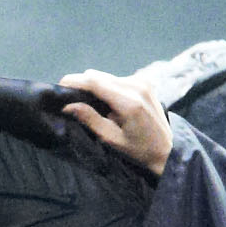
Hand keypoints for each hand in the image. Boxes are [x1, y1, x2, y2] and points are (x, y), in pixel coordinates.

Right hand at [54, 70, 173, 176]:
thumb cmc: (138, 150)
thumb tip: (67, 106)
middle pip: (98, 76)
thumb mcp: (111, 139)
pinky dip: (106, 87)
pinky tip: (106, 103)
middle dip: (82, 84)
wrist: (167, 149)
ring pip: (106, 76)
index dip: (74, 81)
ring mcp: (143, 82)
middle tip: (70, 99)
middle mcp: (137, 86)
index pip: (94, 81)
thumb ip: (90, 119)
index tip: (58, 87)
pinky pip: (117, 79)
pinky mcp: (145, 82)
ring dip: (94, 86)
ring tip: (88, 104)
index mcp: (129, 101)